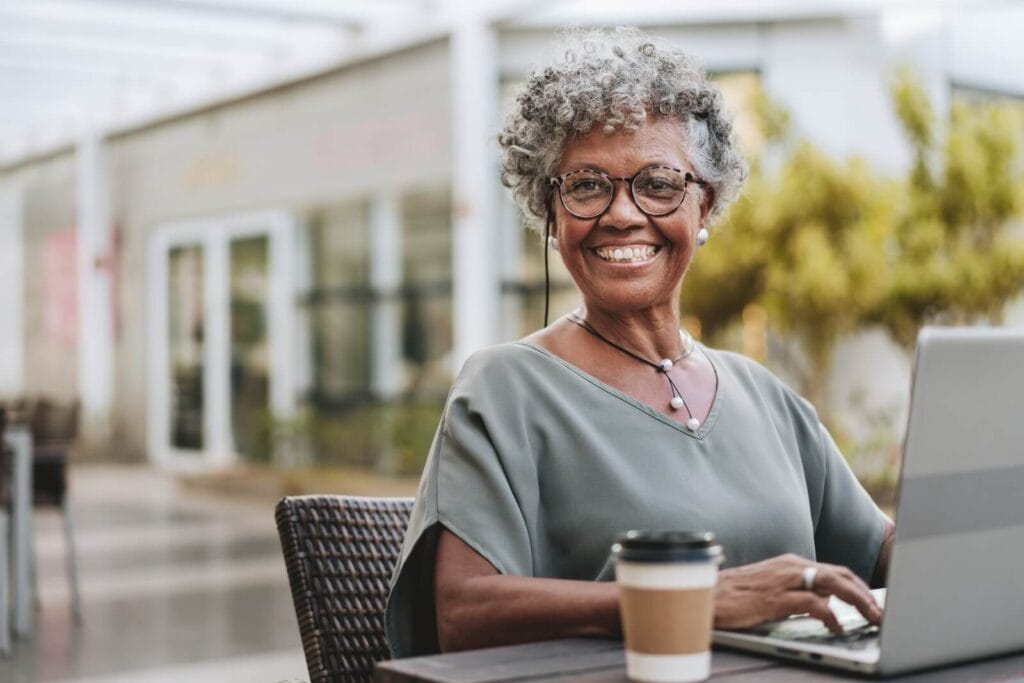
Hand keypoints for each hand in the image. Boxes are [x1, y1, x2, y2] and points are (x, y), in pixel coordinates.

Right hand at [714, 553, 882, 633]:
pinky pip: (814, 604)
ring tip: (872, 617)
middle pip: (840, 574)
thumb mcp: (770, 588)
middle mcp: (790, 567)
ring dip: (858, 600)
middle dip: (865, 593)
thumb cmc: (735, 595)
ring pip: (833, 584)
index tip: (873, 601)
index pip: (834, 570)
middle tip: (880, 612)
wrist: (706, 595)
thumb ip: (796, 591)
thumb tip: (824, 603)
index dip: (858, 586)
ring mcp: (784, 581)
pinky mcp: (776, 599)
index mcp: (790, 563)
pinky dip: (831, 615)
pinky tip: (837, 627)